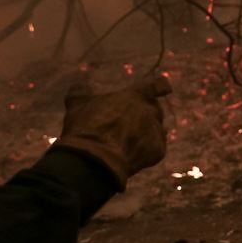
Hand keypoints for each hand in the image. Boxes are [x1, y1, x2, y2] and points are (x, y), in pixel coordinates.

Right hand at [55, 75, 172, 187]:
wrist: (94, 159)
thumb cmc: (86, 128)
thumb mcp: (77, 106)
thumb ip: (80, 91)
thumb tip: (77, 83)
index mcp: (136, 95)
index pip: (156, 85)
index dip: (160, 86)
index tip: (164, 87)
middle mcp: (151, 110)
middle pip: (153, 110)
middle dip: (142, 116)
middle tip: (123, 127)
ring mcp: (157, 130)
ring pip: (155, 129)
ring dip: (144, 133)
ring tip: (122, 143)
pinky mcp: (158, 150)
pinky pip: (156, 148)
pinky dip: (145, 151)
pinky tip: (128, 156)